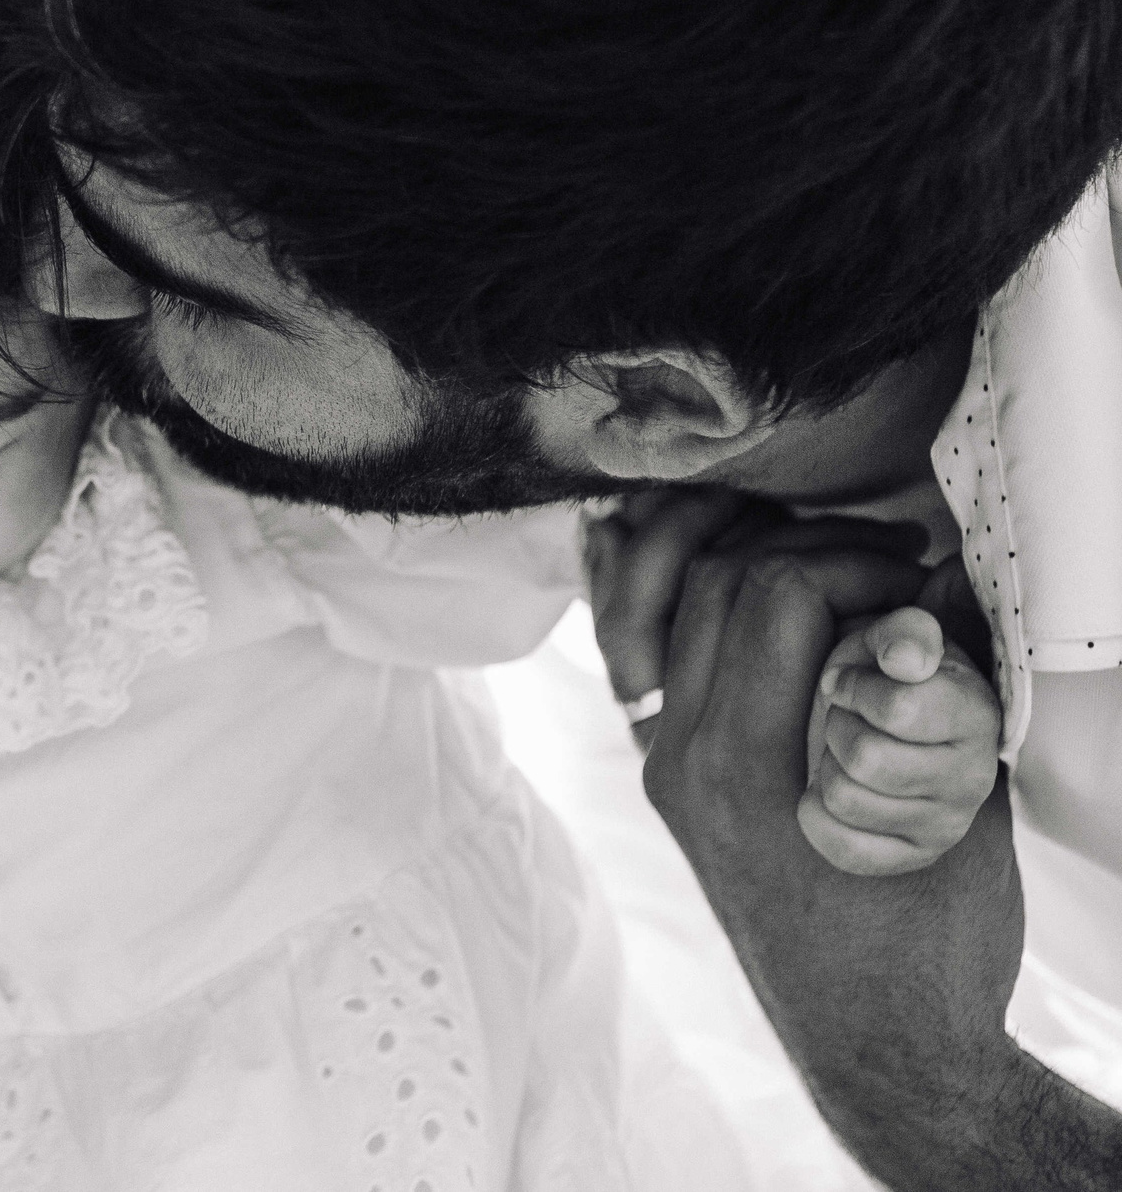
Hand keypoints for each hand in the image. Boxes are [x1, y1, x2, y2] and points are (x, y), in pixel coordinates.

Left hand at [638, 536, 1035, 1185]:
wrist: (883, 1048)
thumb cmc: (933, 941)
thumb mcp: (955, 808)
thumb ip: (937, 692)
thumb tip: (930, 585)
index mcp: (743, 764)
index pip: (773, 592)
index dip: (854, 561)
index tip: (914, 574)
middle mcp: (681, 759)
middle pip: (711, 584)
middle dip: (805, 547)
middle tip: (884, 561)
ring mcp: (663, 765)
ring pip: (660, 607)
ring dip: (734, 556)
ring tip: (818, 558)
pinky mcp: (669, 774)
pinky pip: (639, 654)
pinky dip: (662, 592)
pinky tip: (701, 559)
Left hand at [800, 590, 1000, 876]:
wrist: (889, 728)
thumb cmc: (885, 678)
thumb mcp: (892, 640)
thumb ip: (903, 634)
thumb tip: (904, 659)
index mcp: (976, 715)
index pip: (897, 709)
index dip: (855, 689)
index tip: (851, 683)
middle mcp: (973, 778)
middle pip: (865, 759)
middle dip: (839, 728)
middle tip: (848, 719)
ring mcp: (946, 825)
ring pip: (845, 800)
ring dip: (827, 766)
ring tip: (847, 751)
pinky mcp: (910, 857)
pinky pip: (841, 847)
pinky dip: (816, 814)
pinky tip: (831, 789)